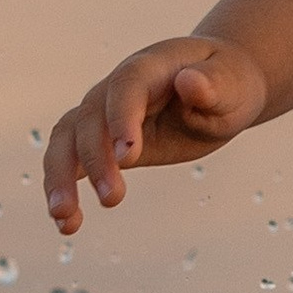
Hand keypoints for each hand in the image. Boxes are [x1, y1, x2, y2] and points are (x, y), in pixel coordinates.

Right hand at [43, 37, 267, 234]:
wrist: (216, 86)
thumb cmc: (227, 84)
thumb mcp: (231, 84)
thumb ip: (212, 85)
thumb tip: (190, 82)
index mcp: (151, 67)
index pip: (127, 86)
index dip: (122, 117)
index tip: (128, 157)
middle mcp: (117, 87)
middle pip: (90, 116)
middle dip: (95, 158)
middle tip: (112, 199)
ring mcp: (104, 113)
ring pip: (67, 138)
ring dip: (60, 177)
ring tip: (66, 218)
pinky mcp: (101, 141)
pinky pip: (70, 160)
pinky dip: (62, 189)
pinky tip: (68, 225)